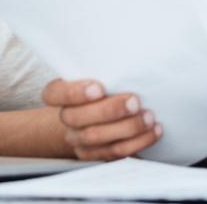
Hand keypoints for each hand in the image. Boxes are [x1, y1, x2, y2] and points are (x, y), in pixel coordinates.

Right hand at [42, 79, 160, 159]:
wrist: (101, 114)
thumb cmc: (106, 86)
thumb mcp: (101, 73)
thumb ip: (106, 69)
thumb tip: (130, 52)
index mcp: (60, 94)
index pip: (54, 94)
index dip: (74, 93)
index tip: (99, 88)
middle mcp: (66, 118)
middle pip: (77, 118)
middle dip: (110, 110)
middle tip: (135, 102)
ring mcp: (78, 139)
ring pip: (97, 137)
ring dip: (127, 128)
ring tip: (148, 117)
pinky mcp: (95, 155)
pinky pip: (114, 153)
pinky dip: (137, 142)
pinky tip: (153, 131)